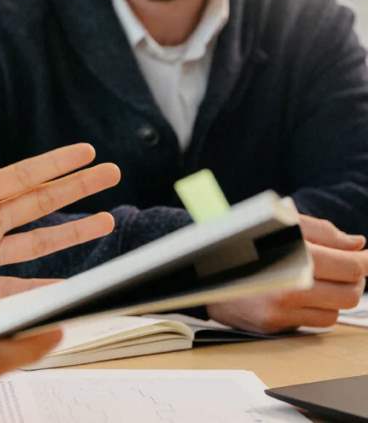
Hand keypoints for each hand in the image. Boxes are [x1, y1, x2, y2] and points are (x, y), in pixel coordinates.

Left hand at [0, 120, 120, 328]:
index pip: (22, 175)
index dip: (56, 163)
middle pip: (40, 203)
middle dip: (76, 189)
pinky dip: (40, 288)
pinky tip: (67, 285)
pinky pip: (12, 287)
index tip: (87, 151)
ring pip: (37, 243)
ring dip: (71, 233)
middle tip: (110, 174)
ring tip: (106, 220)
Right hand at [208, 215, 367, 333]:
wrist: (199, 268)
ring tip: (320, 282)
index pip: (351, 266)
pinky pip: (314, 324)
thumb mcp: (283, 225)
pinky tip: (302, 296)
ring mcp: (279, 309)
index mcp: (292, 256)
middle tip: (346, 270)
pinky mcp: (273, 325)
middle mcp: (287, 286)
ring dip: (334, 297)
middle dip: (354, 281)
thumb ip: (325, 233)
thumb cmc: (242, 243)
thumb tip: (357, 245)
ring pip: (335, 312)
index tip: (363, 258)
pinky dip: (316, 310)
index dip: (364, 262)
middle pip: (350, 294)